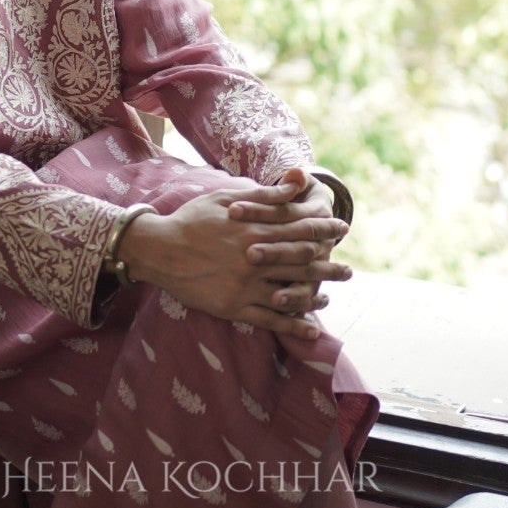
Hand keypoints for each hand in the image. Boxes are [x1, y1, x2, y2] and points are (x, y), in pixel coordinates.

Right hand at [117, 175, 350, 338]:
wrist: (159, 250)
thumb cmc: (193, 219)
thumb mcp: (228, 196)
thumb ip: (267, 193)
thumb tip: (299, 180)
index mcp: (256, 228)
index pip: (301, 228)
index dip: (325, 229)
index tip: (342, 229)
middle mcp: (256, 257)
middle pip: (303, 261)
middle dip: (328, 264)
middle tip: (348, 269)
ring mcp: (246, 284)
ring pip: (291, 292)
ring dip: (316, 294)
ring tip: (333, 294)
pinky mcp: (234, 306)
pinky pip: (271, 319)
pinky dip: (294, 325)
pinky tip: (311, 328)